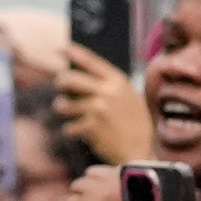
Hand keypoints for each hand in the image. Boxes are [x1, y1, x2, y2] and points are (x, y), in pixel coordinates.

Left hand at [51, 43, 154, 168]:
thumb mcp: (129, 96)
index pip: (90, 60)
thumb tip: (80, 72)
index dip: (72, 52)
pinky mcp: (90, 128)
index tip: (60, 49)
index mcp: (117, 80)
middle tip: (60, 88)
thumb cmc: (134, 124)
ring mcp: (97, 109)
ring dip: (63, 109)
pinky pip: (68, 127)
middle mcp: (106, 92)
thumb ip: (109, 84)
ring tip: (70, 113)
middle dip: (60, 83)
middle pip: (68, 79)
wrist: (140, 152)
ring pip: (63, 104)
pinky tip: (81, 132)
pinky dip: (72, 131)